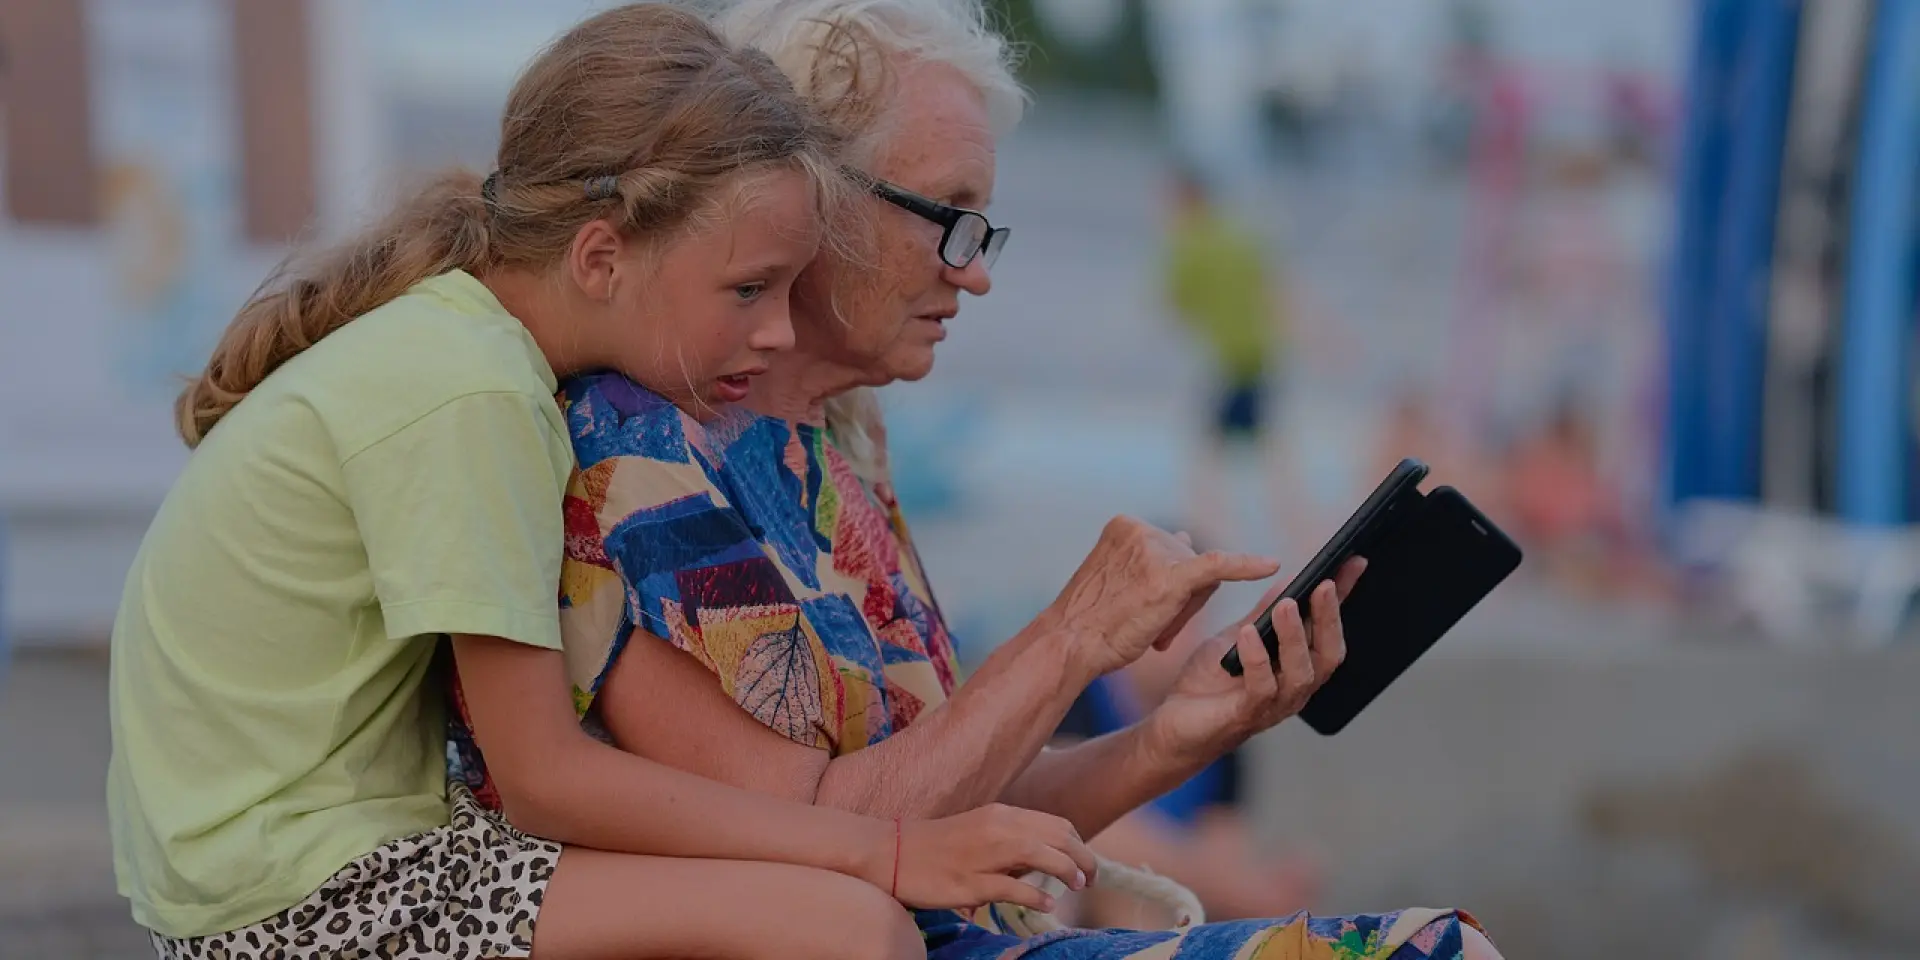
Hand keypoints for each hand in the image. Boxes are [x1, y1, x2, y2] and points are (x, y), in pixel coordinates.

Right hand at [888, 804, 1098, 911]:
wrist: (892, 851)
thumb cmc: (937, 846)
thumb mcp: (980, 832)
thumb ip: (1012, 842)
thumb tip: (1043, 862)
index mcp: (1001, 815)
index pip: (1057, 825)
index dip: (1078, 845)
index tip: (1085, 865)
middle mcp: (997, 828)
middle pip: (1058, 837)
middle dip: (1083, 858)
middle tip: (1091, 880)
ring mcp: (984, 855)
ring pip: (1042, 855)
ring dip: (1068, 871)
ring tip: (1078, 886)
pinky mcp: (970, 882)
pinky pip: (1013, 888)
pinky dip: (1036, 896)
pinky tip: (1047, 904)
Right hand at [1044, 516, 1279, 679]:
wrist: (1070, 644)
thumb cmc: (1092, 619)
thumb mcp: (1117, 577)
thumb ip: (1153, 555)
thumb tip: (1188, 536)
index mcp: (1125, 525)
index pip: (1171, 548)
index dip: (1169, 582)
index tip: (1149, 607)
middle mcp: (1141, 530)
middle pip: (1187, 560)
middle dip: (1178, 596)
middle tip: (1148, 625)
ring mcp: (1156, 552)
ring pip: (1198, 579)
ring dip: (1183, 610)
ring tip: (1149, 630)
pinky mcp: (1171, 577)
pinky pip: (1219, 567)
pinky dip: (1247, 566)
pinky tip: (1271, 565)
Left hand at [1143, 557, 1363, 761]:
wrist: (1173, 728)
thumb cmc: (1208, 685)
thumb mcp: (1238, 638)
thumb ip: (1263, 615)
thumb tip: (1289, 580)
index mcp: (1298, 667)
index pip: (1329, 629)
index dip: (1344, 597)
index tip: (1355, 562)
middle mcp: (1295, 688)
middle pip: (1328, 654)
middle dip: (1329, 618)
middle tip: (1323, 584)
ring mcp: (1274, 705)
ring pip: (1301, 672)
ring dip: (1295, 636)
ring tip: (1286, 605)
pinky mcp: (1245, 715)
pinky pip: (1261, 688)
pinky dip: (1257, 658)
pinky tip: (1247, 634)